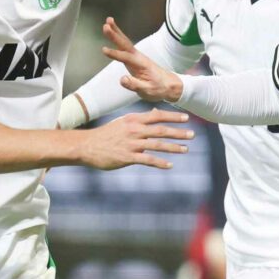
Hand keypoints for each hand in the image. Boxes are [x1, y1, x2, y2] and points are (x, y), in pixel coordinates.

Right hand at [73, 108, 191, 169]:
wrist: (87, 146)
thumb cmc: (106, 134)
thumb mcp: (123, 122)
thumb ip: (140, 119)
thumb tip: (155, 112)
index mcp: (133, 120)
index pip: (157, 116)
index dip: (173, 116)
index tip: (186, 118)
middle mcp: (134, 130)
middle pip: (161, 130)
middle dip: (178, 132)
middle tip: (192, 134)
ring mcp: (131, 144)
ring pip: (157, 145)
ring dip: (173, 147)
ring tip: (186, 149)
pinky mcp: (127, 157)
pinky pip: (148, 160)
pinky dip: (160, 162)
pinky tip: (170, 165)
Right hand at [101, 17, 183, 101]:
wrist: (169, 85)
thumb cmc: (159, 88)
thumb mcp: (148, 91)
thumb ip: (135, 85)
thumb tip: (122, 79)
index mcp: (141, 65)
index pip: (126, 58)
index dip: (115, 54)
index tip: (104, 50)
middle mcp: (138, 57)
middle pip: (125, 44)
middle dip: (115, 35)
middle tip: (106, 25)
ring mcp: (136, 56)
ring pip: (125, 42)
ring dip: (117, 31)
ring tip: (108, 20)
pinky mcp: (135, 58)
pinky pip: (125, 45)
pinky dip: (119, 36)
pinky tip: (114, 31)